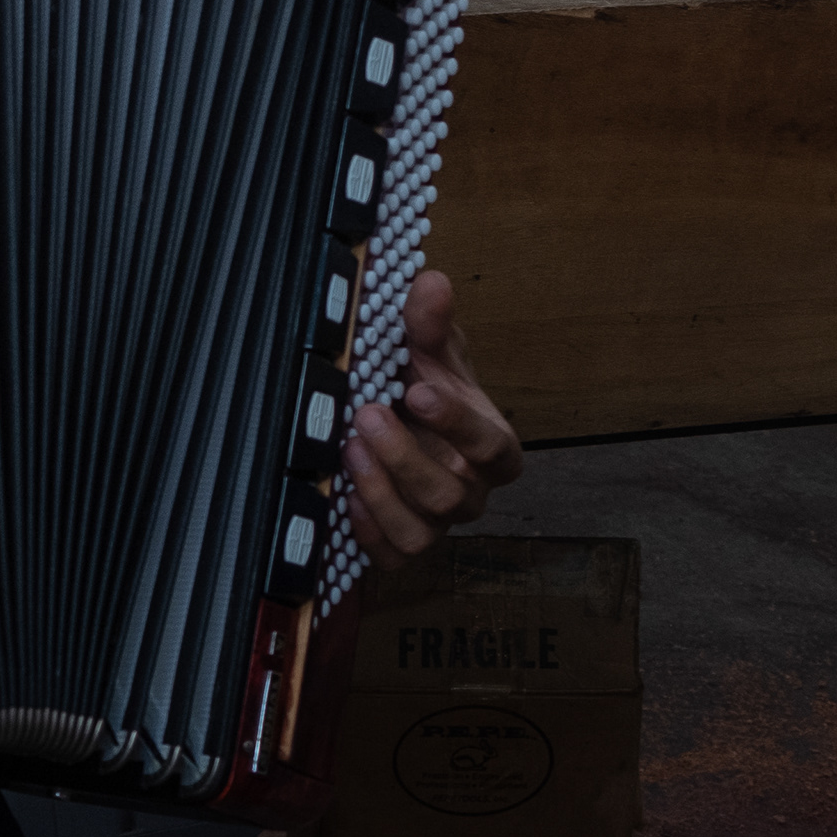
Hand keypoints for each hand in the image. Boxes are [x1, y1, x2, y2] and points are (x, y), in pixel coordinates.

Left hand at [341, 270, 521, 554]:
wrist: (405, 421)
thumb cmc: (427, 387)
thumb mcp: (429, 351)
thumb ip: (429, 323)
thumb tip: (430, 282)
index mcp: (492, 446)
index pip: (492, 445)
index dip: (457, 422)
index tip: (420, 389)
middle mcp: (472, 489)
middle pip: (453, 494)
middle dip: (406, 457)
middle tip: (367, 415)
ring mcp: (439, 521)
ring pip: (423, 530)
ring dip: (383, 492)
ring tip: (349, 449)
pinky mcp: (405, 542)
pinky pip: (393, 554)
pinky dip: (369, 531)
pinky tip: (344, 496)